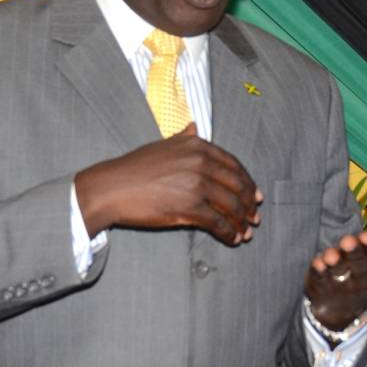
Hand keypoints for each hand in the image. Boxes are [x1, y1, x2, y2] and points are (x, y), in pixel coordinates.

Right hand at [74, 124, 261, 245]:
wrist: (111, 187)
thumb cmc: (134, 168)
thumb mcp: (162, 145)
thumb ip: (183, 138)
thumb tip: (194, 126)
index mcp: (197, 145)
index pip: (233, 164)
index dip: (247, 182)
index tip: (254, 194)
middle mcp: (200, 161)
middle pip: (237, 185)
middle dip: (249, 204)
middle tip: (255, 216)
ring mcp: (196, 184)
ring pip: (231, 206)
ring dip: (242, 221)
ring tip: (246, 232)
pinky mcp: (190, 207)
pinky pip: (218, 223)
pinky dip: (229, 233)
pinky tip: (232, 239)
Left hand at [304, 190, 366, 329]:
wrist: (342, 301)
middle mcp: (363, 275)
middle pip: (360, 262)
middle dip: (355, 252)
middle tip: (350, 240)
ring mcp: (342, 281)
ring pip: (339, 269)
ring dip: (336, 260)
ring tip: (331, 254)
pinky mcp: (321, 283)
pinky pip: (320, 277)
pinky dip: (319, 269)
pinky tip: (318, 263)